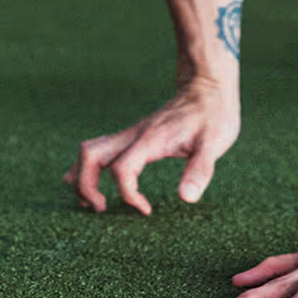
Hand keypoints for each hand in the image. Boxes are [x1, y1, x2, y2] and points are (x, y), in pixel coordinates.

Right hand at [62, 82, 238, 214]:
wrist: (209, 88)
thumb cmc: (214, 116)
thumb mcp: (214, 144)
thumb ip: (200, 170)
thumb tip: (187, 198)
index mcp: (150, 141)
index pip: (122, 170)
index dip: (128, 195)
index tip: (146, 210)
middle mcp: (134, 136)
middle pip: (90, 155)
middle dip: (86, 185)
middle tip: (101, 208)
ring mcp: (132, 134)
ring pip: (90, 150)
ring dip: (83, 176)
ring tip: (91, 201)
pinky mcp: (135, 135)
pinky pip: (102, 149)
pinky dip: (91, 167)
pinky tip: (93, 181)